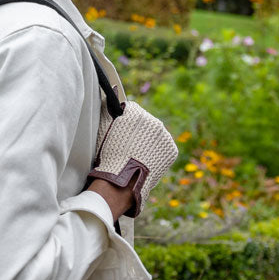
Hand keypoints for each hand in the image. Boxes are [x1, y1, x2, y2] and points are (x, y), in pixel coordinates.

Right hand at [89, 99, 177, 217]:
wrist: (124, 180)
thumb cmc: (111, 155)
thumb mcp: (107, 129)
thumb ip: (112, 112)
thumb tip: (114, 99)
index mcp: (137, 113)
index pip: (131, 108)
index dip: (124, 119)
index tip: (121, 129)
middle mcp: (155, 121)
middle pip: (146, 121)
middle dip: (139, 130)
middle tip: (128, 144)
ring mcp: (165, 136)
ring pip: (155, 134)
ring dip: (149, 140)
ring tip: (137, 154)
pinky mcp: (172, 150)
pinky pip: (163, 146)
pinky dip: (156, 151)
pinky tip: (146, 159)